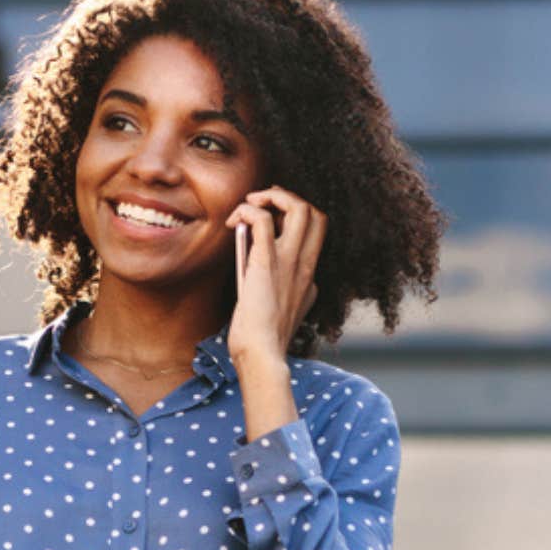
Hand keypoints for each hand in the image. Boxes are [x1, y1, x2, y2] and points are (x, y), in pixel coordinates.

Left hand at [226, 185, 324, 363]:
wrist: (261, 354)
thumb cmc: (263, 340)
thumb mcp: (281, 313)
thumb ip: (282, 289)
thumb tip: (261, 266)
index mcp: (309, 277)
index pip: (314, 234)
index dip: (291, 220)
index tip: (268, 223)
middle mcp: (305, 265)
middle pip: (316, 213)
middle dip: (288, 198)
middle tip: (261, 205)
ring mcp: (289, 262)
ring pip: (299, 207)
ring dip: (272, 195)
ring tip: (250, 204)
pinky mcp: (267, 262)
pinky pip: (263, 219)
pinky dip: (249, 210)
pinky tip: (234, 220)